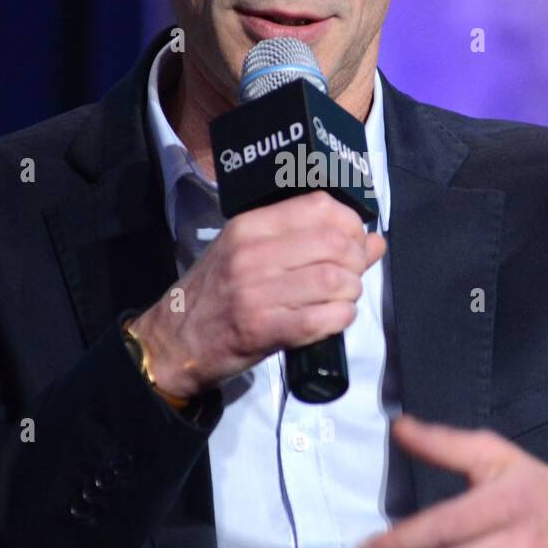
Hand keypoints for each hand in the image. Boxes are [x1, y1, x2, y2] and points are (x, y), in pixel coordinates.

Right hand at [129, 190, 385, 398]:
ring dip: (351, 292)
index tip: (355, 240)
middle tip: (352, 275)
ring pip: (332, 281)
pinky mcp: (261, 329)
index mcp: (249, 226)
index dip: (350, 223)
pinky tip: (335, 318)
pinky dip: (340, 319)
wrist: (174, 341)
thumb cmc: (217, 292)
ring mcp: (255, 292)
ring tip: (343, 298)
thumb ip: (309, 241)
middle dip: (356, 261)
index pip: (318, 206)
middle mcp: (251, 253)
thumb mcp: (251, 253)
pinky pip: (320, 319)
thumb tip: (374, 240)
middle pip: (333, 244)